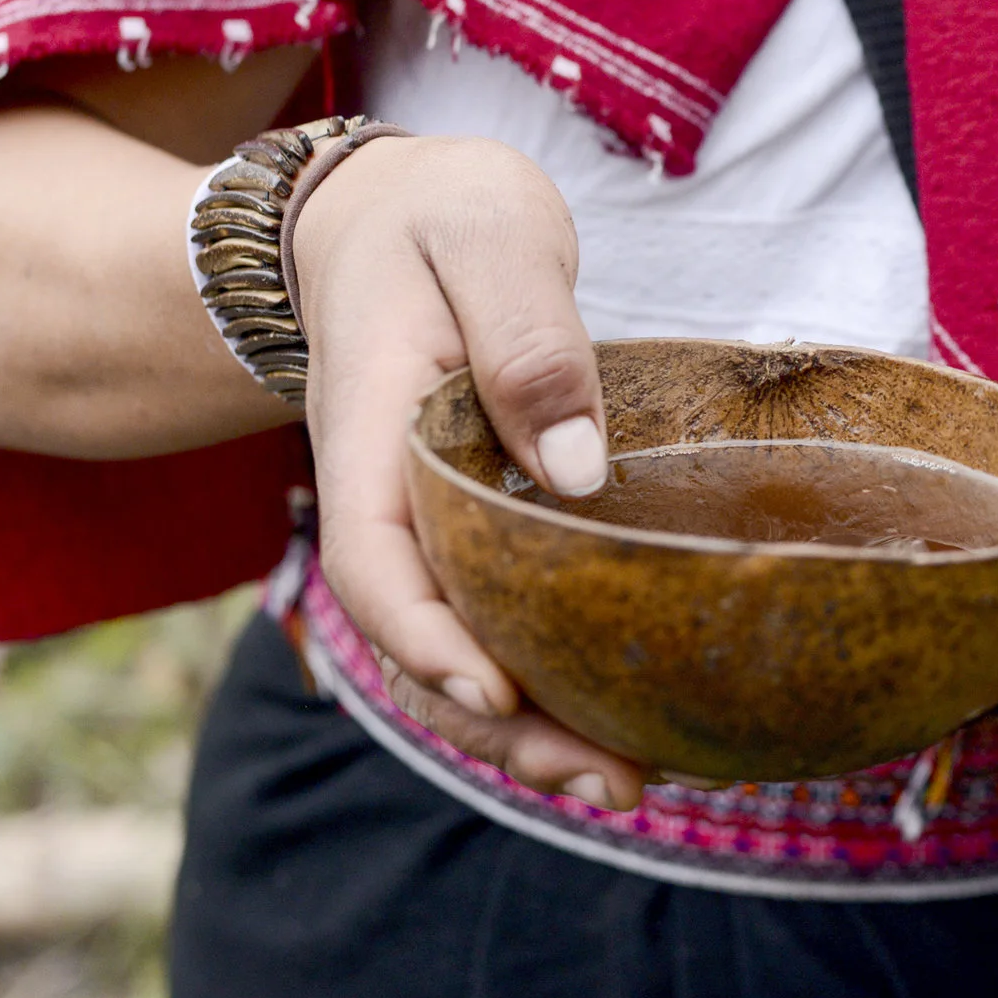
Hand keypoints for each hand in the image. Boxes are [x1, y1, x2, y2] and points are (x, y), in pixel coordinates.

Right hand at [290, 134, 647, 810]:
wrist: (392, 212)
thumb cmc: (442, 214)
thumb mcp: (489, 238)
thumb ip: (529, 340)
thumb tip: (578, 472)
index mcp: (369, 431)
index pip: (375, 562)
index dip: (429, 641)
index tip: (502, 693)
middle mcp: (384, 496)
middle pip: (420, 641)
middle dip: (504, 728)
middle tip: (615, 782)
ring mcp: (422, 520)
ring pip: (457, 648)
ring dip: (529, 728)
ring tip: (628, 785)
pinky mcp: (468, 526)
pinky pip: (492, 617)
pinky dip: (546, 677)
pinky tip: (620, 715)